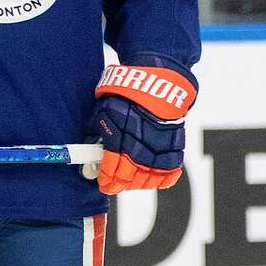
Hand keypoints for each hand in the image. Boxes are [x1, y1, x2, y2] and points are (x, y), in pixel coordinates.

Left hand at [88, 61, 195, 194]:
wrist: (156, 81)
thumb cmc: (126, 95)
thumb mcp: (102, 111)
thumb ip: (96, 133)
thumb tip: (90, 151)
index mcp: (118, 140)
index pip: (111, 171)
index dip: (106, 181)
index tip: (104, 183)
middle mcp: (139, 149)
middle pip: (128, 179)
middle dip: (119, 184)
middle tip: (115, 183)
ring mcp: (158, 150)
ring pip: (148, 179)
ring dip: (138, 183)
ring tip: (132, 181)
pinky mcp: (175, 147)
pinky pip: (170, 172)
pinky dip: (162, 180)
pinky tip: (154, 180)